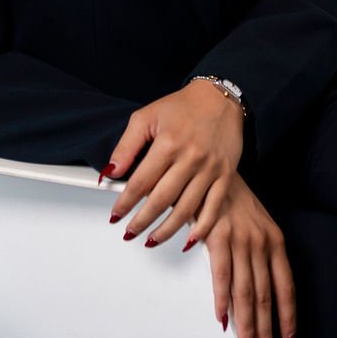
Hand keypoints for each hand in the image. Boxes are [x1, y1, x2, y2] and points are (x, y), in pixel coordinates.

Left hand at [104, 80, 244, 244]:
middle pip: (162, 200)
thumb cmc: (182, 107)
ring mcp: (210, 168)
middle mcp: (191, 158)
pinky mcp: (226, 175)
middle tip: (129, 232)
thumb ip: (126, 145)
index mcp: (169, 143)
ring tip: (151, 240)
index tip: (116, 215)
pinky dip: (201, 228)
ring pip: (186, 209)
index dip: (125, 203)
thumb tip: (110, 171)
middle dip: (142, 222)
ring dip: (166, 230)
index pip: (141, 182)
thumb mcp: (146, 117)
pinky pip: (213, 208)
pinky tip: (188, 240)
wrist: (220, 97)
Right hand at [203, 174, 297, 337]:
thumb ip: (259, 257)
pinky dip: (222, 301)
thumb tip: (258, 293)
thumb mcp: (255, 225)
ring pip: (247, 293)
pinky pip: (222, 276)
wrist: (213, 168)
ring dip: (247, 326)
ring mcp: (240, 240)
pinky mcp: (218, 236)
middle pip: (266, 297)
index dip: (288, 318)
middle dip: (267, 332)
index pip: (286, 288)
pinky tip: (223, 320)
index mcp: (275, 241)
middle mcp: (262, 243)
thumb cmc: (232, 200)